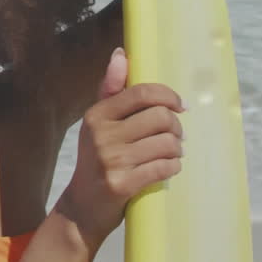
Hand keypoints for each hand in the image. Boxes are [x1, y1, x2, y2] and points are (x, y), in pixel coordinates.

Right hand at [57, 47, 184, 250]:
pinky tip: (168, 167)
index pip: (141, 93)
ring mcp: (111, 160)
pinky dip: (173, 167)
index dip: (168, 96)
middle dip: (176, 126)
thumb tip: (121, 54)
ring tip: (172, 152)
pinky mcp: (122, 184)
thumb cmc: (96, 160)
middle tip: (176, 135)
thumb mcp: (98, 124)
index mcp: (97, 115)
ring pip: (166, 143)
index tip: (179, 105)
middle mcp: (101, 134)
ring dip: (176, 149)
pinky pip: (164, 167)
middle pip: (160, 117)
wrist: (82, 207)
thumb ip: (110, 89)